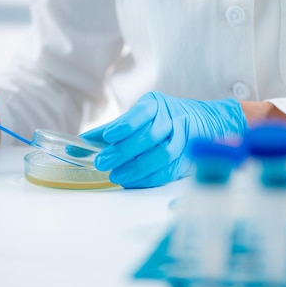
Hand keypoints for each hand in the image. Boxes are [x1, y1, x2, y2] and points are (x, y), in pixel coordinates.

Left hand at [80, 92, 246, 187]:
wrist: (205, 122)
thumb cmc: (163, 119)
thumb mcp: (139, 117)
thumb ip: (111, 130)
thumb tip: (80, 143)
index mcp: (155, 105)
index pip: (141, 114)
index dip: (125, 125)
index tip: (109, 137)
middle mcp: (172, 118)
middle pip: (149, 136)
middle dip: (124, 151)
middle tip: (103, 162)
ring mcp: (184, 138)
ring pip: (162, 154)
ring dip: (137, 167)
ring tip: (116, 175)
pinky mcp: (189, 157)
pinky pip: (169, 170)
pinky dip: (149, 178)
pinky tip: (132, 181)